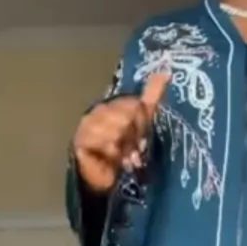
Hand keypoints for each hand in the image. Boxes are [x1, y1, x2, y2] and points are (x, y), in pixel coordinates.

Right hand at [73, 73, 169, 192]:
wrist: (103, 173)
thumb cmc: (123, 145)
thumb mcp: (142, 120)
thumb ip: (152, 96)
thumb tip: (166, 72)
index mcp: (114, 104)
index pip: (135, 106)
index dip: (142, 125)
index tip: (142, 138)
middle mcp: (98, 110)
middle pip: (126, 119)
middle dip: (133, 139)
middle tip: (133, 150)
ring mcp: (87, 125)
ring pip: (115, 132)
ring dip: (124, 149)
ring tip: (124, 157)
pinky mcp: (80, 141)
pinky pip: (103, 144)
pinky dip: (112, 154)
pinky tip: (112, 160)